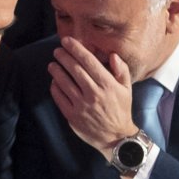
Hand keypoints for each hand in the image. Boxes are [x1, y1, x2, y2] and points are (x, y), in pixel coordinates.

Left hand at [48, 37, 136, 158]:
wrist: (115, 137)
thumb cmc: (121, 109)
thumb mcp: (127, 89)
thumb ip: (121, 70)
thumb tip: (112, 55)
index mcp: (107, 85)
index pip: (89, 62)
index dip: (76, 49)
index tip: (67, 41)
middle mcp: (94, 94)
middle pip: (75, 69)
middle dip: (64, 57)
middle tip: (57, 50)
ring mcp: (82, 105)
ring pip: (64, 82)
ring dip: (56, 70)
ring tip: (52, 64)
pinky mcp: (72, 116)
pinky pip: (60, 98)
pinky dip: (55, 87)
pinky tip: (54, 81)